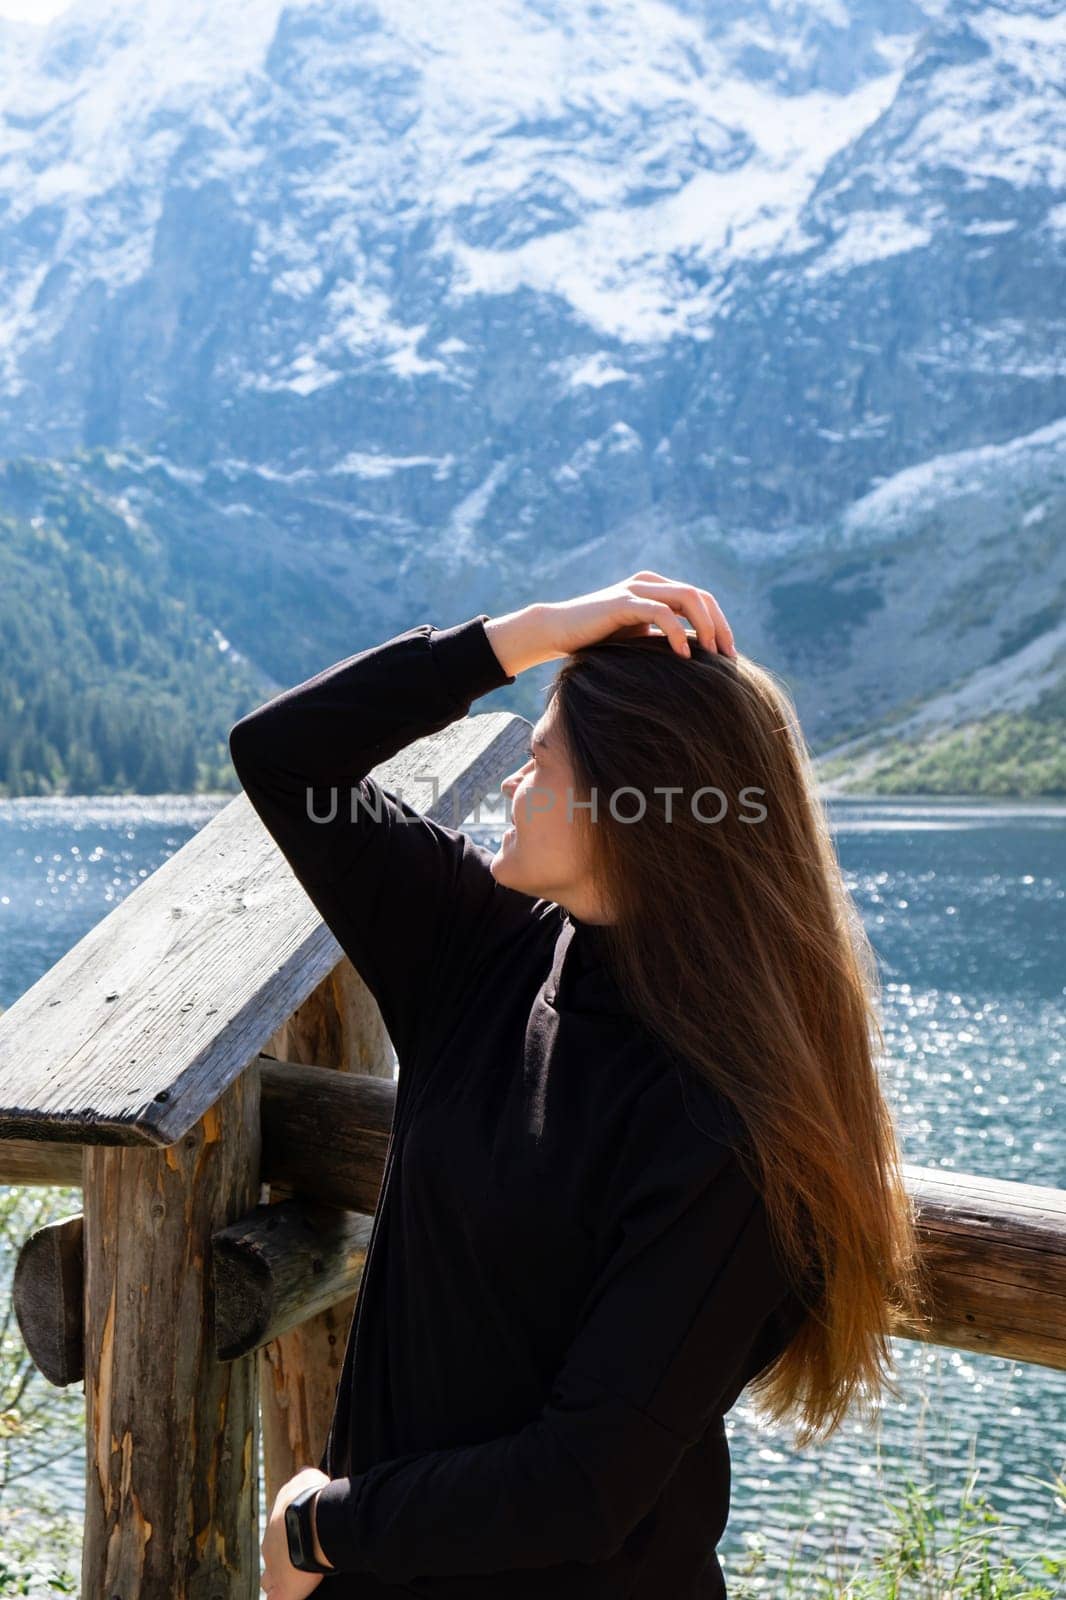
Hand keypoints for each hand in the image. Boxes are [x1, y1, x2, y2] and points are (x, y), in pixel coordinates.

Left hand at [261, 1465, 331, 1598]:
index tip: (296, 1537)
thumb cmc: (313, 1497)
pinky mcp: (284, 1588)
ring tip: (290, 1579)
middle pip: (271, 1554)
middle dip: (280, 1557)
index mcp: (277, 1521)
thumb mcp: (308, 1478)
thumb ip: (305, 1477)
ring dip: (276, 1579)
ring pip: (268, 1578)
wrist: (312, 1519)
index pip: (278, 1531)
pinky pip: (277, 1599)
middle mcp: (271, 1544)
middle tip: (294, 1560)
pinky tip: (281, 1596)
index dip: (287, 1536)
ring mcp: (274, 1567)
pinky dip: (279, 1598)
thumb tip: (305, 1471)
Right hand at [484, 571, 736, 677]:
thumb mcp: (636, 638)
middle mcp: (649, 582)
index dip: (720, 623)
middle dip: (719, 626)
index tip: (728, 655)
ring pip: (687, 597)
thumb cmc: (596, 639)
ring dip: (706, 626)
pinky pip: (661, 612)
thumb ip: (661, 638)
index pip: (700, 598)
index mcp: (655, 587)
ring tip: (711, 655)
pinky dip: (678, 633)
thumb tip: (695, 659)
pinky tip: (683, 655)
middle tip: (727, 657)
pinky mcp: (622, 602)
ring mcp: (636, 589)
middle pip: (700, 596)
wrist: (556, 631)